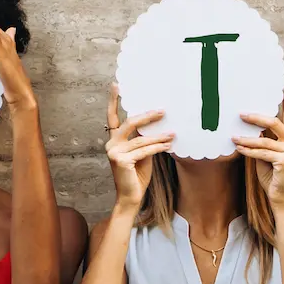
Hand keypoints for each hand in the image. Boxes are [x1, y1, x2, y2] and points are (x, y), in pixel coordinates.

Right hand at [105, 84, 171, 215]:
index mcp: (114, 140)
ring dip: (159, 137)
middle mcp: (111, 144)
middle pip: (129, 124)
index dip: (113, 101)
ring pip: (141, 140)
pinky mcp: (121, 160)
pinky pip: (144, 151)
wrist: (130, 197)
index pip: (112, 118)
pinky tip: (168, 146)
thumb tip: (159, 127)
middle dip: (147, 116)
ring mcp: (114, 152)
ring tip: (173, 134)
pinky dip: (157, 148)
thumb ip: (145, 141)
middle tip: (162, 111)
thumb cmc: (137, 175)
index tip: (116, 85)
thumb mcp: (142, 154)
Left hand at [235, 80, 283, 215]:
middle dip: (256, 117)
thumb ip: (262, 140)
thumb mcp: (264, 154)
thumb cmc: (271, 175)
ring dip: (247, 138)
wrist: (279, 197)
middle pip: (275, 123)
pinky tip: (238, 147)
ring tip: (233, 136)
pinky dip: (249, 151)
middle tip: (241, 113)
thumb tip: (247, 127)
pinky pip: (263, 153)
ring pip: (265, 140)